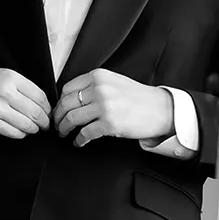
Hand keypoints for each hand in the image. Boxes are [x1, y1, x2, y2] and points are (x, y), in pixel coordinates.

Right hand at [0, 64, 51, 138]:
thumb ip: (19, 85)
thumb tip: (39, 102)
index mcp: (10, 77)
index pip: (39, 96)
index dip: (48, 107)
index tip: (48, 112)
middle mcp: (4, 92)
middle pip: (35, 112)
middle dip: (44, 121)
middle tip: (45, 124)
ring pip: (26, 124)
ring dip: (33, 129)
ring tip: (34, 129)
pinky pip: (12, 132)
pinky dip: (20, 134)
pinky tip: (20, 131)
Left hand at [54, 70, 174, 146]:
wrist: (161, 109)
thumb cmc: (139, 98)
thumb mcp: (115, 82)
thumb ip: (94, 86)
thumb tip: (71, 98)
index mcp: (99, 76)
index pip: (67, 88)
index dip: (60, 102)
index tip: (59, 110)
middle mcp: (100, 89)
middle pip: (66, 104)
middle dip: (58, 117)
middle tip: (57, 124)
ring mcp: (104, 107)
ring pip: (71, 119)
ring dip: (64, 129)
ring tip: (64, 133)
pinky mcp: (109, 124)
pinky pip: (85, 134)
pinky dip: (79, 140)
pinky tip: (79, 142)